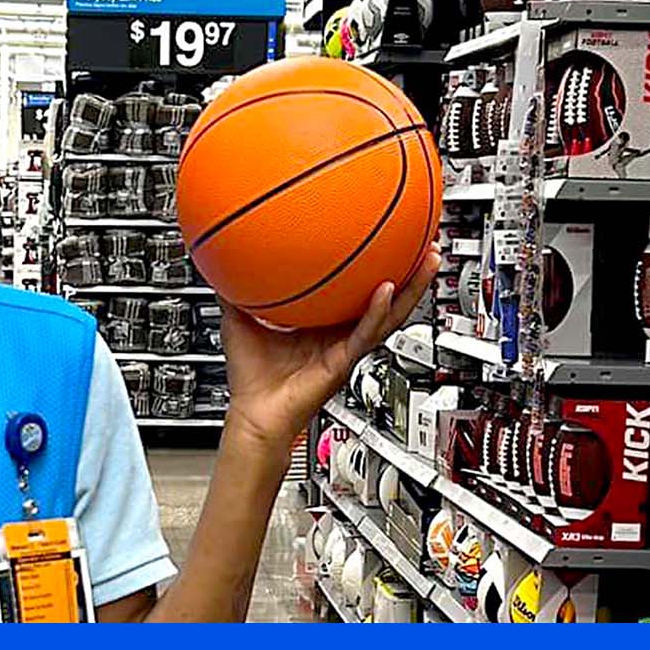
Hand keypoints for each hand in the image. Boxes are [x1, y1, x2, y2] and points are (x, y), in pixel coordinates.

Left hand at [215, 243, 435, 442]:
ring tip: (427, 260)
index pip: (356, 289)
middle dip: (409, 272)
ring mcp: (347, 346)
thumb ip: (234, 288)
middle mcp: (341, 333)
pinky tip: (386, 291)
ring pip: (390, 315)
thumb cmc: (250, 376)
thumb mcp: (239, 318)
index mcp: (322, 323)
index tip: (385, 237)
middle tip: (425, 242)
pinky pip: (366, 333)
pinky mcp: (345, 360)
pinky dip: (377, 312)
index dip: (373, 265)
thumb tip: (221, 256)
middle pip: (385, 298)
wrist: (254, 412)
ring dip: (411, 289)